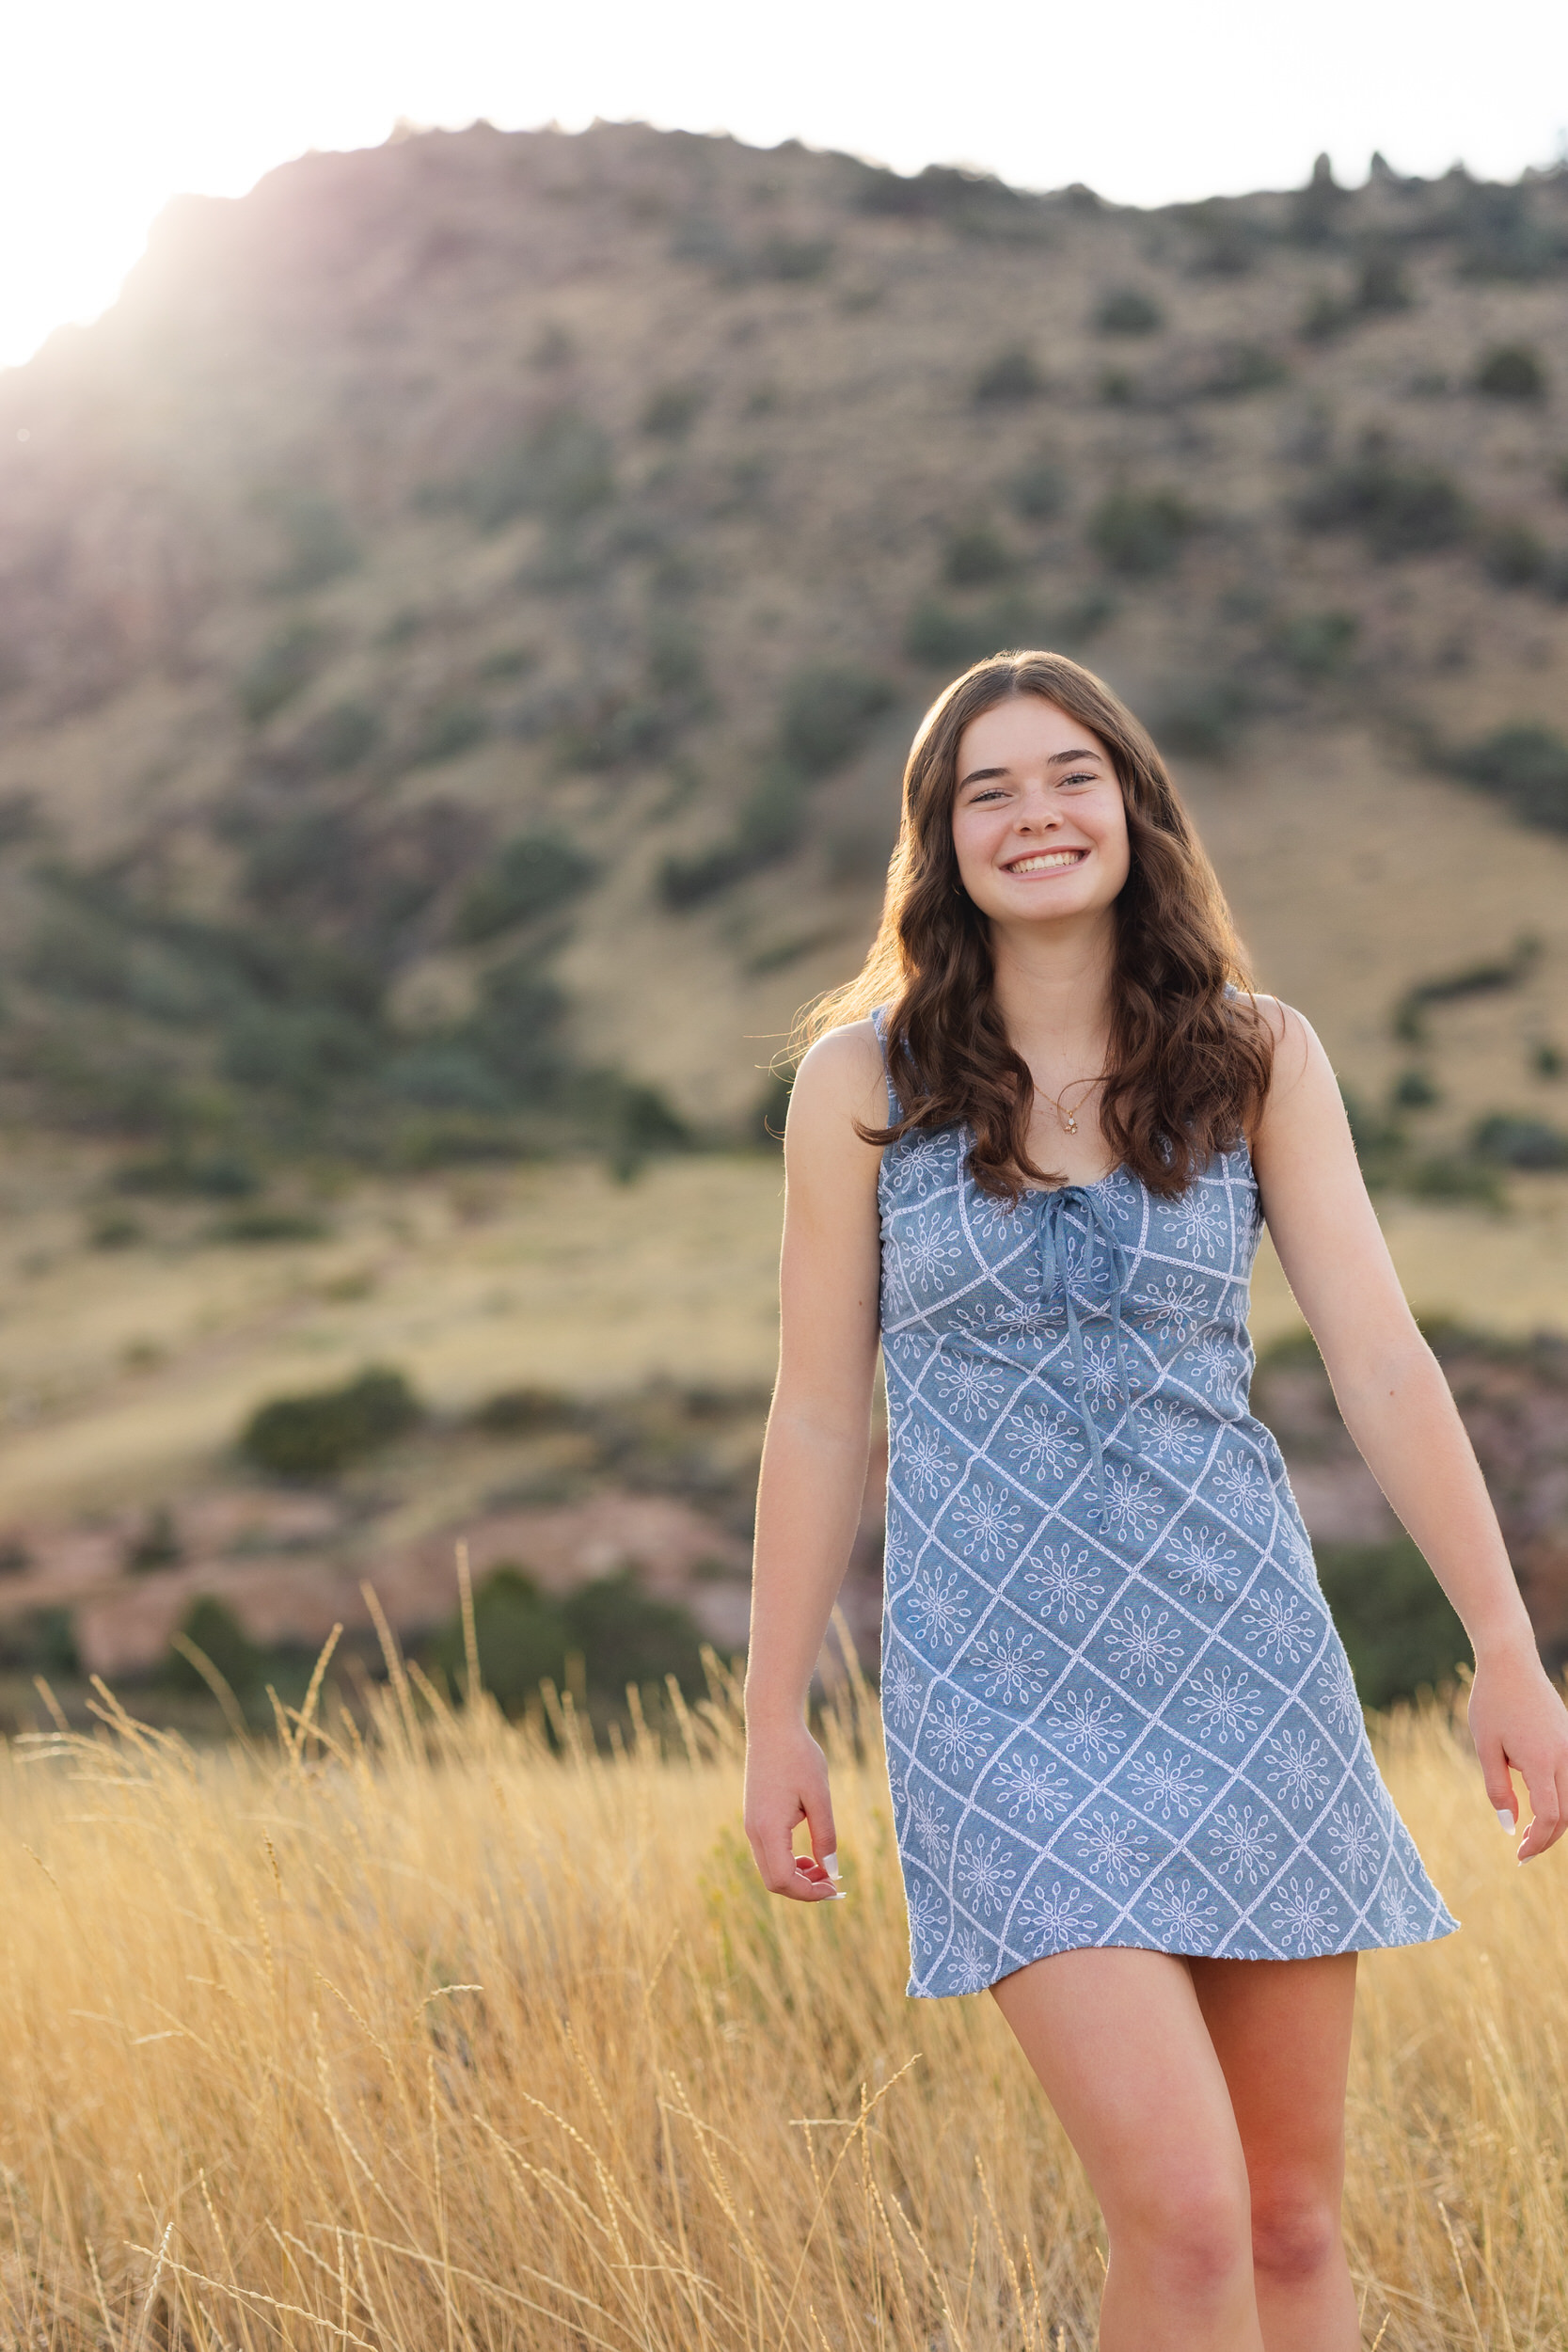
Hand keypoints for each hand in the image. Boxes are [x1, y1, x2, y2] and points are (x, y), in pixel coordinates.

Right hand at [743, 1719, 841, 1900]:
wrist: (772, 1726)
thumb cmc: (798, 1756)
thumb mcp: (819, 1796)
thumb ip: (825, 1835)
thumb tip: (832, 1870)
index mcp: (768, 1829)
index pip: (784, 1880)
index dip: (809, 1892)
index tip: (835, 1888)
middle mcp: (754, 1831)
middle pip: (774, 1881)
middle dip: (803, 1889)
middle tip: (832, 1882)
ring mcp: (751, 1825)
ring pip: (770, 1869)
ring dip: (796, 1877)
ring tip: (824, 1869)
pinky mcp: (754, 1818)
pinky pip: (768, 1853)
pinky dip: (788, 1862)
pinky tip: (809, 1855)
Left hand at [1468, 1636, 1567, 1861]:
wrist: (1511, 1662)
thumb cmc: (1492, 1702)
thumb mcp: (1486, 1746)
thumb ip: (1497, 1788)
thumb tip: (1509, 1826)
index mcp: (1541, 1761)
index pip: (1549, 1816)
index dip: (1536, 1842)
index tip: (1519, 1855)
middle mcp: (1565, 1756)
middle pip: (1566, 1814)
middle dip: (1547, 1838)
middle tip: (1522, 1851)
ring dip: (1555, 1820)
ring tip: (1529, 1832)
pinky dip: (1559, 1799)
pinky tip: (1537, 1804)